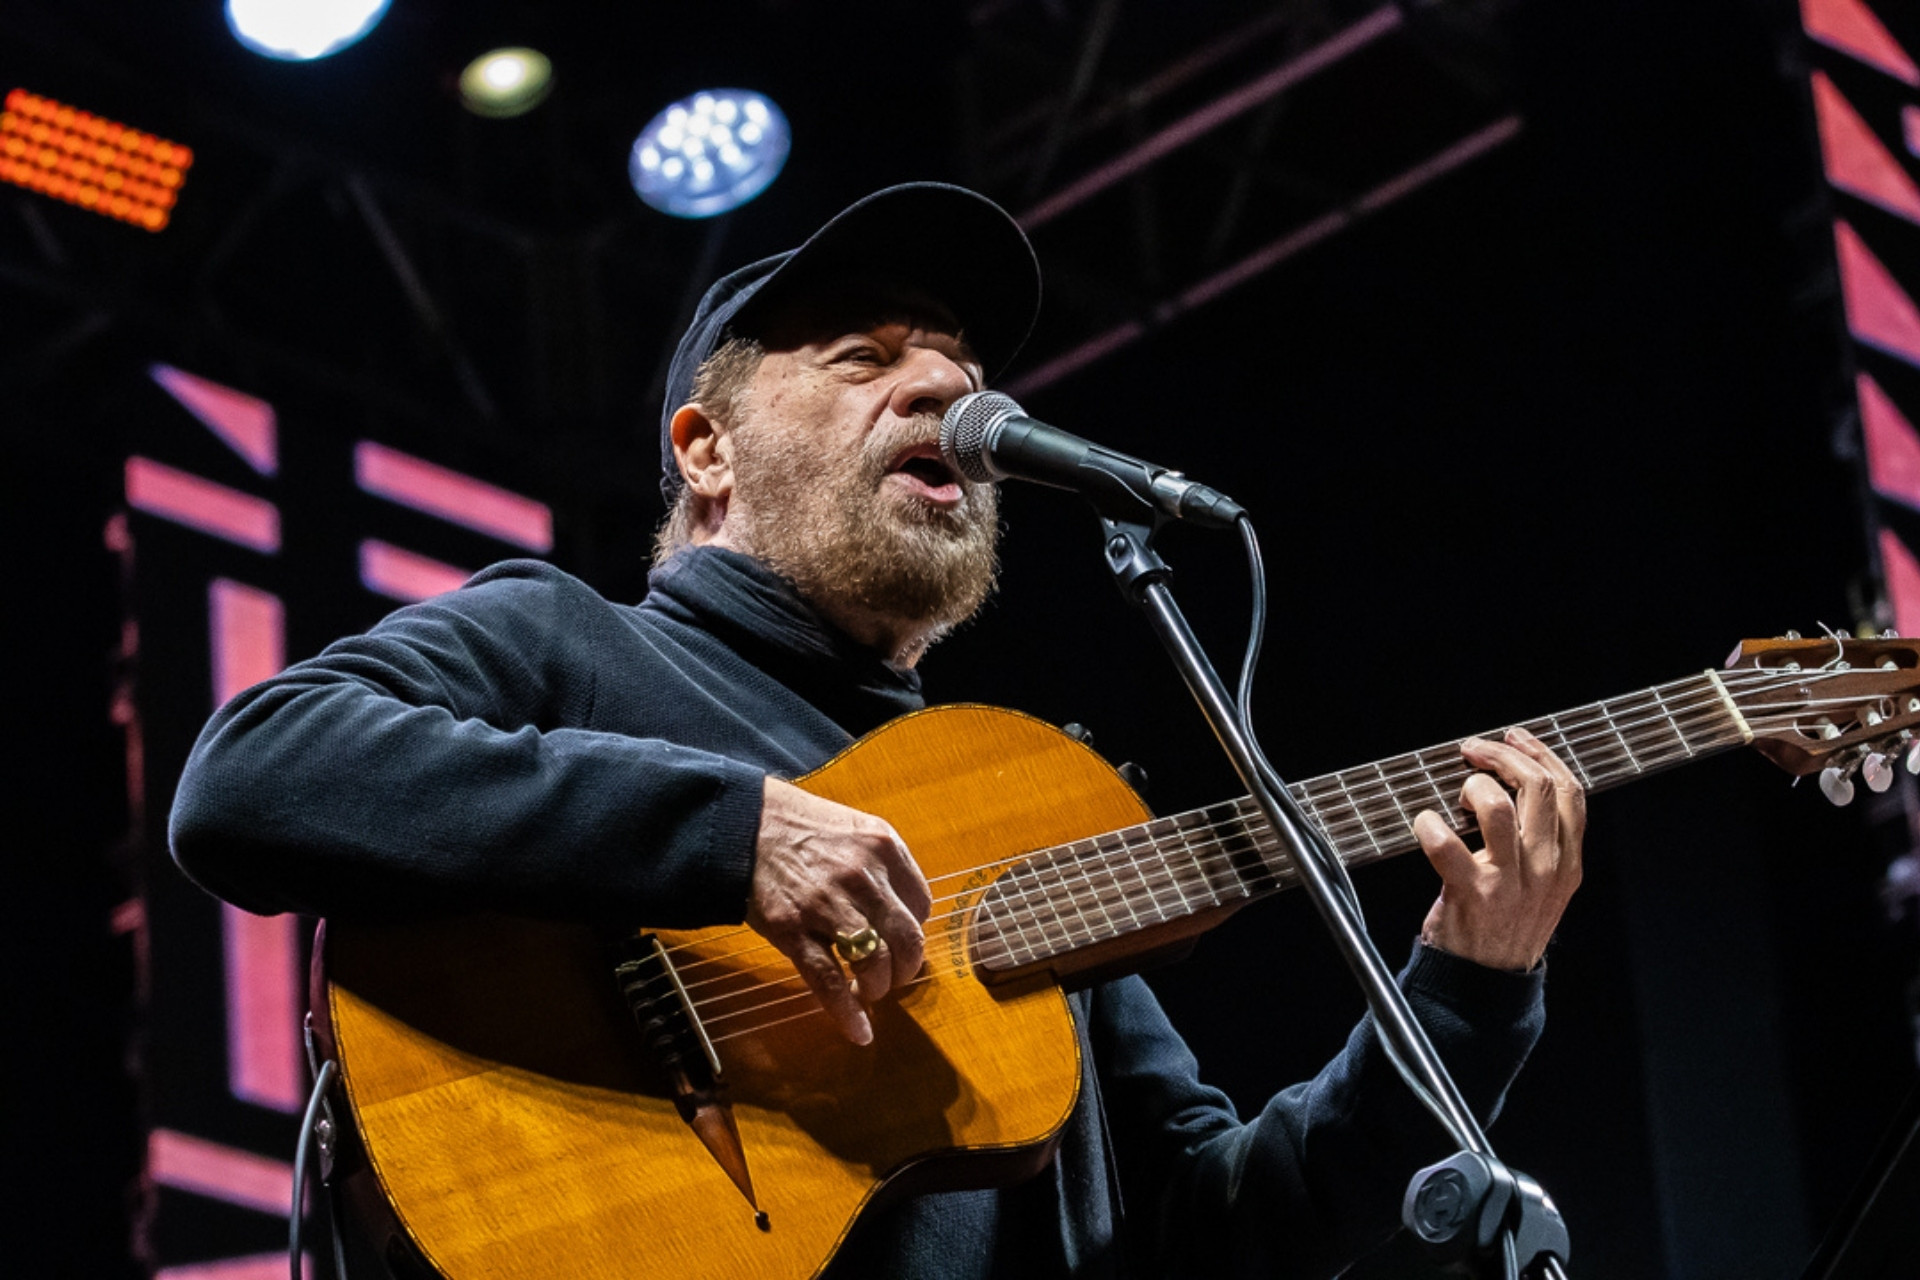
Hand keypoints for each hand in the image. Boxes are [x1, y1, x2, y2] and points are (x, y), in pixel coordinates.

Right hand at [746, 777, 931, 1044]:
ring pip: (874, 962)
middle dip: (906, 970)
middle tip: (895, 979)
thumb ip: (881, 865)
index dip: (914, 932)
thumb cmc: (798, 826)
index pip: (922, 905)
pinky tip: (860, 1031)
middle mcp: (862, 875)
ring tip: (870, 993)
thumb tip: (902, 912)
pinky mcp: (792, 929)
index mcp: (883, 847)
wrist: (741, 824)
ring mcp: (827, 903)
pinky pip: (829, 980)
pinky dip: (848, 1012)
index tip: (903, 944)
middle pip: (907, 939)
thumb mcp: (852, 828)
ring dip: (878, 988)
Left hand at [1412, 726, 1584, 970]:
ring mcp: (1511, 882)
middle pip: (1538, 787)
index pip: (1571, 791)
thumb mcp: (1542, 885)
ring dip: (1472, 786)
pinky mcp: (1472, 894)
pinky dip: (1428, 824)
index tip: (1515, 738)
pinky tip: (1424, 823)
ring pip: (1499, 807)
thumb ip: (1540, 842)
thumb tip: (1515, 783)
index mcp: (1568, 863)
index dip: (1541, 754)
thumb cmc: (1505, 924)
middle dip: (1501, 756)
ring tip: (1458, 797)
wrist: (1485, 984)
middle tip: (1473, 750)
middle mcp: (1547, 869)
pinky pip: (1445, 844)